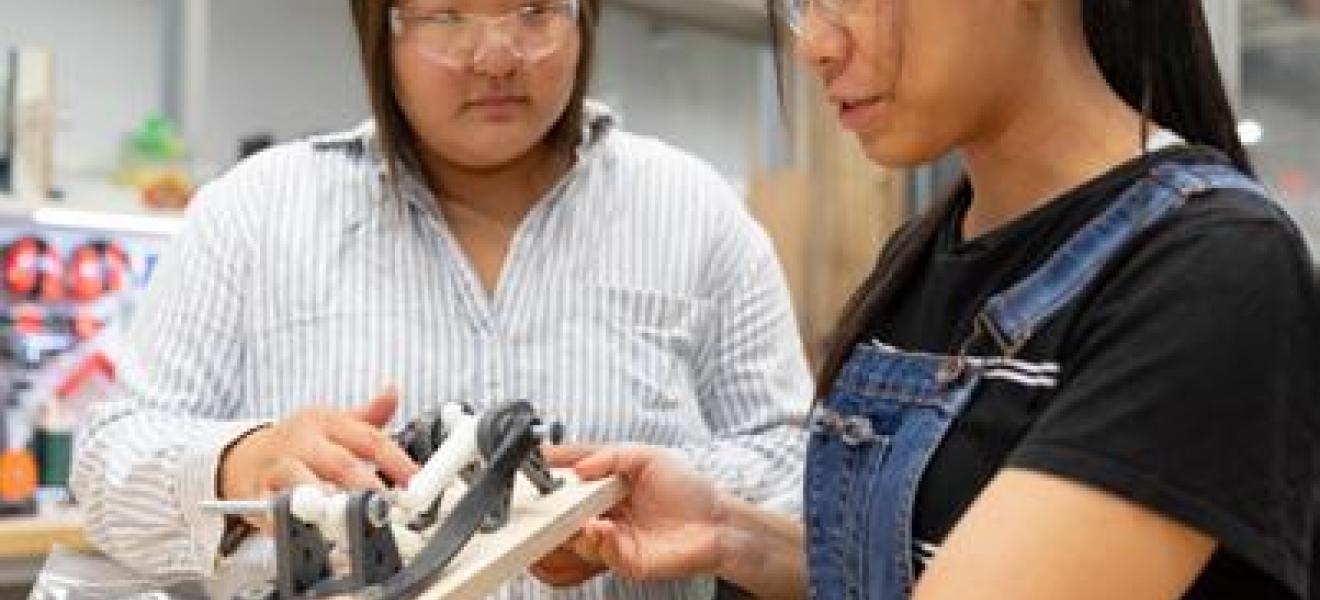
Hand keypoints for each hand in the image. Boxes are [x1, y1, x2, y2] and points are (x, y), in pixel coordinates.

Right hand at [218, 388, 418, 525]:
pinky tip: (307, 524)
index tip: (413, 482)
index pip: (367, 439)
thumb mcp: (334, 424)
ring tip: (344, 512)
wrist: (247, 457)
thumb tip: (392, 392)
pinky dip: (288, 516)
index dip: (395, 461)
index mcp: (325, 422)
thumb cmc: (302, 443)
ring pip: (299, 480)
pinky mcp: (256, 494)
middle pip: (338, 462)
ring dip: (324, 497)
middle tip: (385, 503)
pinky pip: (271, 507)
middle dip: (365, 484)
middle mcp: (301, 441)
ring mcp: (276, 467)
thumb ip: (368, 417)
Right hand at [535, 444, 728, 583]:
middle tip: (546, 495)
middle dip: (553, 505)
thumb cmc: (689, 490)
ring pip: (577, 536)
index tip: (539, 461)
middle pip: (568, 511)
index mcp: (610, 487)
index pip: (574, 478)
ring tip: (577, 513)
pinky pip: (601, 552)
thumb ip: (612, 456)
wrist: (717, 523)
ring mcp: (614, 537)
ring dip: (572, 524)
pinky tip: (600, 528)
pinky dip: (596, 540)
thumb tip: (580, 466)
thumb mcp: (649, 457)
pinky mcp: (624, 559)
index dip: (556, 470)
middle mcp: (607, 513)